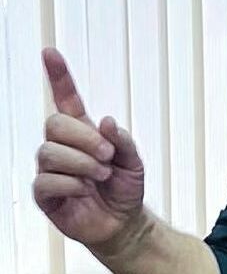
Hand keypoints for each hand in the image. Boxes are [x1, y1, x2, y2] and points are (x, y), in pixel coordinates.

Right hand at [33, 48, 145, 252]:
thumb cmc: (126, 187)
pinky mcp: (45, 194)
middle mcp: (62, 147)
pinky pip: (45, 181)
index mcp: (83, 132)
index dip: (59, 75)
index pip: (66, 99)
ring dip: (81, 163)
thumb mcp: (135, 162)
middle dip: (84, 137)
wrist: (123, 222)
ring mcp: (51, 169)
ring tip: (101, 176)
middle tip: (108, 155)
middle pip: (54, 123)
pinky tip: (84, 191)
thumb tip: (107, 121)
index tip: (49, 52)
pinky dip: (70, 184)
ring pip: (48, 152)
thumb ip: (123, 141)